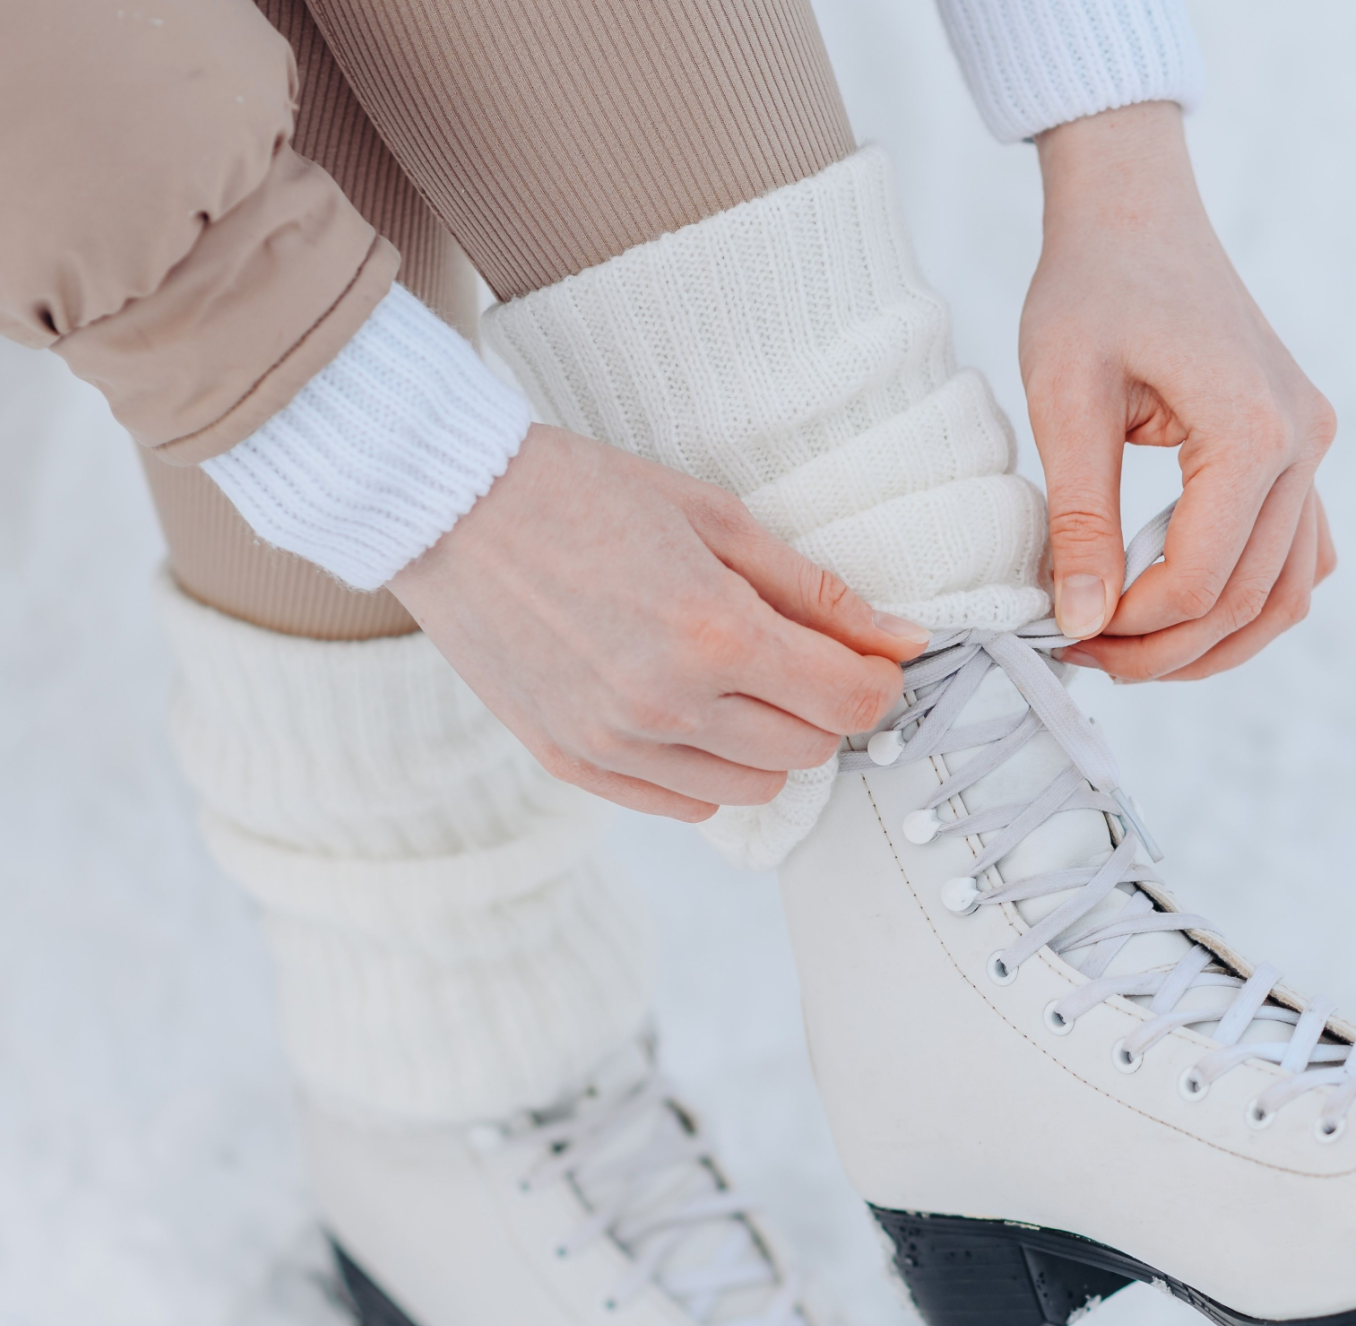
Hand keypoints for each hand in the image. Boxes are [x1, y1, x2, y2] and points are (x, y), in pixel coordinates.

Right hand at [388, 426, 926, 820]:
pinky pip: (682, 802)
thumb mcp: (716, 518)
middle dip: (824, 706)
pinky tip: (688, 711)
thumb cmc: (583, 493)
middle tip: (799, 655)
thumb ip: (816, 591)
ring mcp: (616, 744)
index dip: (878, 682)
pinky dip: (706, 769)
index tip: (871, 658)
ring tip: (736, 679)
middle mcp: (668, 704)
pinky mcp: (572, 762)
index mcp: (715, 633)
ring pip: (752, 787)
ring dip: (768, 742)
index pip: (849, 703)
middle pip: (809, 750)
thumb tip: (905, 640)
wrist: (450, 506)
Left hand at [1022, 102, 1338, 681]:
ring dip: (1215, 640)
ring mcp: (1312, 445)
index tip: (1067, 636)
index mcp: (1253, 427)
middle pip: (1249, 598)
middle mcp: (1303, 441)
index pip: (1202, 577)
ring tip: (1130, 650)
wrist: (1138, 211)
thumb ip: (1077, 514)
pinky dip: (1248, 598)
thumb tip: (1080, 620)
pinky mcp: (1300, 448)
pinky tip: (1179, 605)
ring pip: (1287, 591)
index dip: (1133, 628)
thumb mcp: (1063, 395)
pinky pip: (1297, 555)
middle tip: (1087, 657)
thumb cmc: (1093, 286)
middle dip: (1166, 648)